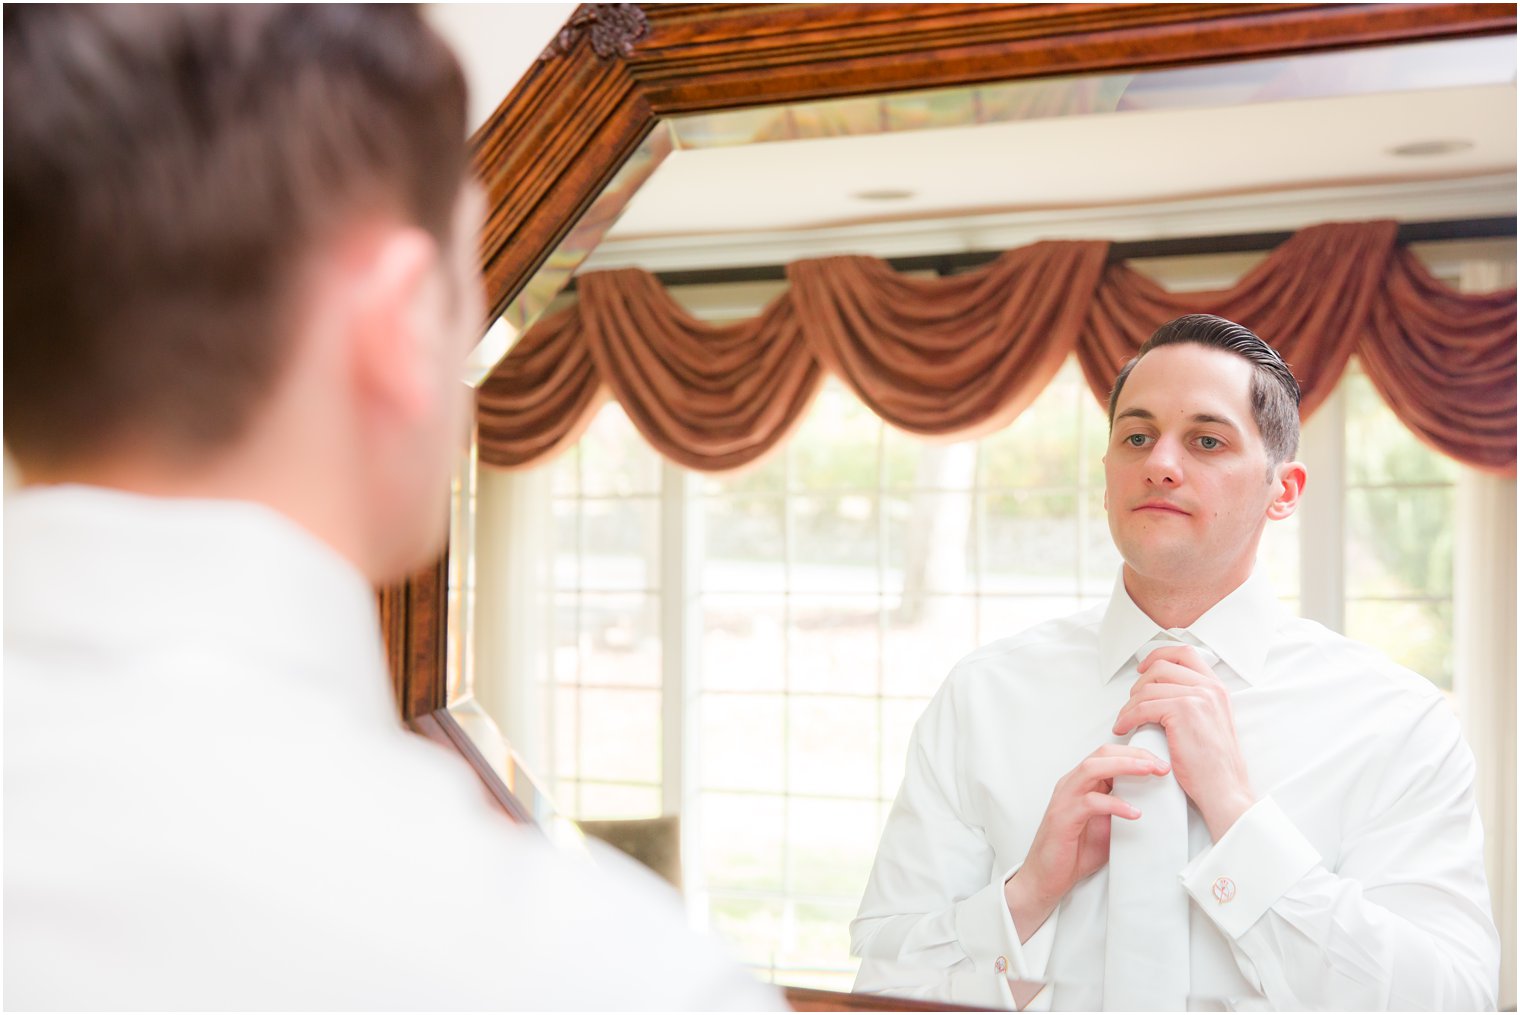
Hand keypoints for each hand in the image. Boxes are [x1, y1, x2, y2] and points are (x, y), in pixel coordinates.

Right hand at [1003, 744, 1168, 940]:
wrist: (1047, 877)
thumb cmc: (1075, 851)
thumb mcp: (1106, 824)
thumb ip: (1120, 807)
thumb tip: (1153, 801)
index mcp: (1081, 783)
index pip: (1108, 755)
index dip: (1136, 754)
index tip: (1161, 763)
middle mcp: (1071, 784)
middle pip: (1102, 754)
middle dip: (1134, 755)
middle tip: (1160, 765)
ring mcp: (1065, 798)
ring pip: (1093, 768)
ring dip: (1124, 767)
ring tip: (1149, 772)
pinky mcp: (1063, 816)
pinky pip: (1091, 802)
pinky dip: (1115, 804)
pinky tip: (1134, 813)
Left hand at [1112, 644, 1255, 839]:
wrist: (1224, 788)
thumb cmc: (1213, 764)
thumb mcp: (1211, 721)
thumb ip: (1194, 701)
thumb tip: (1161, 690)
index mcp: (1217, 688)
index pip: (1185, 654)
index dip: (1159, 655)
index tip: (1143, 669)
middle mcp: (1210, 687)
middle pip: (1161, 666)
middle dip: (1140, 683)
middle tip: (1131, 702)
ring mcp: (1197, 697)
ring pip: (1148, 688)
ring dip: (1129, 705)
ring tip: (1124, 720)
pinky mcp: (1182, 711)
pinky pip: (1142, 707)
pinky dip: (1127, 717)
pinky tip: (1123, 728)